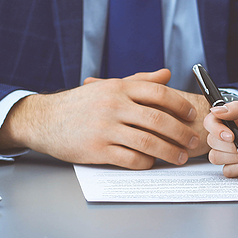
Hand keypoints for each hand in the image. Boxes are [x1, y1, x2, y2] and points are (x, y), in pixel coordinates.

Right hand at [0, 70, 204, 168]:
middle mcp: (113, 106)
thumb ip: (139, 81)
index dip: (181, 105)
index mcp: (119, 88)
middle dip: (181, 132)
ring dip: (169, 152)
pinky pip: (130, 159)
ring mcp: (105, 128)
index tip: (193, 115)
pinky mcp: (97, 150)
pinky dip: (146, 162)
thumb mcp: (108, 87)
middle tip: (193, 140)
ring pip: (148, 142)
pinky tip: (153, 163)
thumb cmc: (81, 104)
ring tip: (179, 157)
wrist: (44, 119)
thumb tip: (166, 74)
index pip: (158, 93)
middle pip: (158, 119)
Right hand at [204, 101, 237, 176]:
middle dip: (232, 145)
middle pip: (212, 142)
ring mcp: (236, 152)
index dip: (215, 129)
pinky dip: (237, 168)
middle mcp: (233, 135)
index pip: (211, 122)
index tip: (230, 135)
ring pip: (216, 157)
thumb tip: (217, 110)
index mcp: (235, 119)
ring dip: (235, 156)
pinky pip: (227, 171)